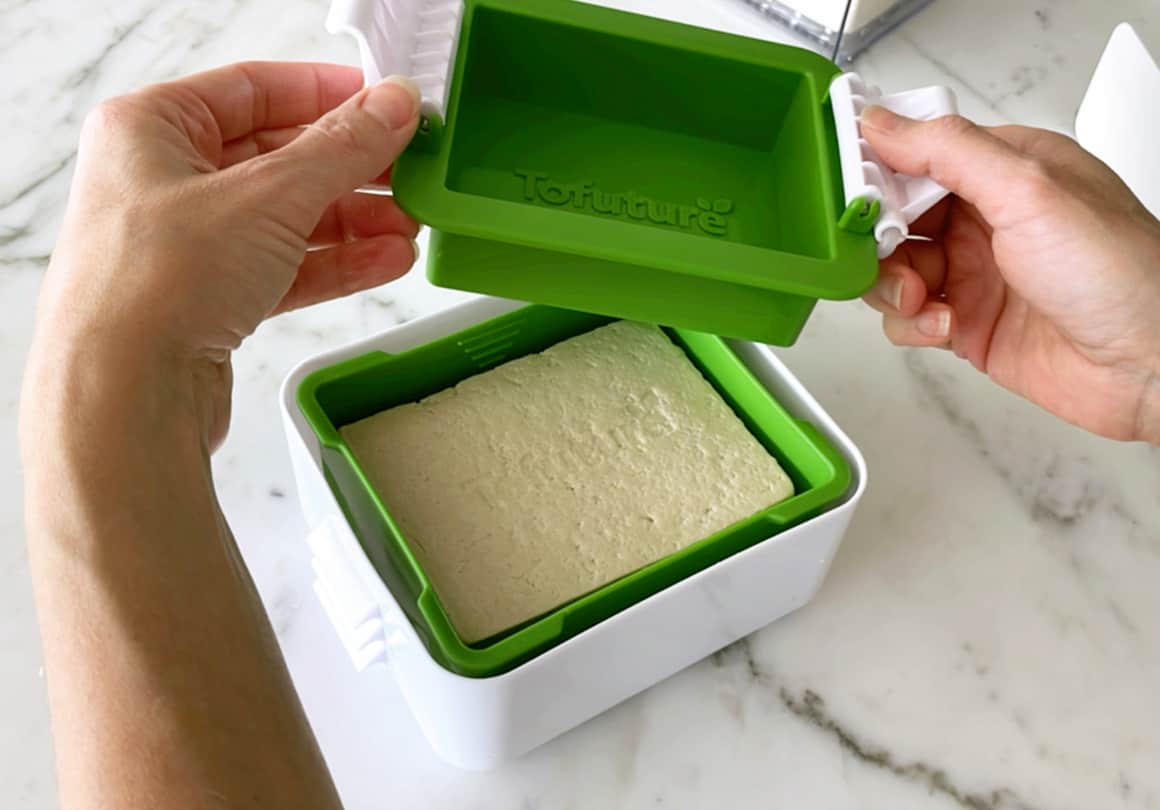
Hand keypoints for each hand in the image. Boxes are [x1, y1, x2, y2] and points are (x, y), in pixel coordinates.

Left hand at [26, 62, 420, 446]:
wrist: (123, 396)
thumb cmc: (156, 284)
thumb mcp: (269, 196)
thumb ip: (341, 148)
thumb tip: (392, 106)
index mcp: (152, 129)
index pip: (255, 90)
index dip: (327, 94)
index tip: (385, 103)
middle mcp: (164, 182)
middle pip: (278, 157)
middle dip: (352, 169)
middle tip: (410, 171)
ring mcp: (187, 246)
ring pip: (287, 218)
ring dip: (354, 220)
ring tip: (410, 225)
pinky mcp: (210, 301)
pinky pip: (285, 267)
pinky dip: (335, 263)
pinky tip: (385, 260)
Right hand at [860, 107, 1159, 443]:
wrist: (1151, 365)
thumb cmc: (1121, 274)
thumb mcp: (1029, 190)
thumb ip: (949, 151)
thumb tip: (884, 124)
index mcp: (1004, 170)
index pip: (915, 155)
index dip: (876, 174)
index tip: (853, 194)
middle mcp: (985, 219)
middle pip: (891, 217)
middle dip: (876, 239)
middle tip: (882, 254)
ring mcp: (973, 274)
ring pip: (890, 270)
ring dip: (892, 286)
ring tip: (921, 298)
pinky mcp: (965, 324)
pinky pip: (906, 318)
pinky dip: (910, 324)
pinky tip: (943, 327)